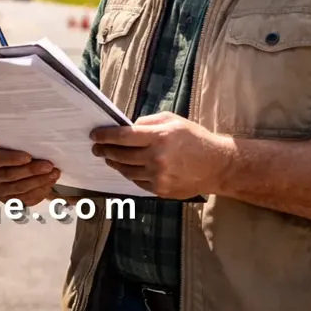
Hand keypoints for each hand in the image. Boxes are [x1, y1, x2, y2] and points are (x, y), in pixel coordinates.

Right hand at [0, 145, 61, 205]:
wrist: (11, 164)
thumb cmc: (13, 151)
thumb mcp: (12, 143)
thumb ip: (20, 144)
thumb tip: (39, 145)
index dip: (12, 158)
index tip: (28, 156)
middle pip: (11, 175)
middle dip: (32, 170)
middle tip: (47, 165)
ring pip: (20, 188)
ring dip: (40, 181)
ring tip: (53, 173)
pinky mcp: (10, 201)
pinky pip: (26, 199)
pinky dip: (40, 191)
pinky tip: (49, 182)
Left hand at [90, 112, 232, 198]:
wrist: (216, 165)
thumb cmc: (194, 138)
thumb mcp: (172, 120)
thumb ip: (147, 122)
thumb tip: (126, 128)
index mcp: (159, 137)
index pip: (123, 136)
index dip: (105, 136)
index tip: (94, 135)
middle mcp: (157, 158)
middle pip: (121, 155)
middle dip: (105, 150)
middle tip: (97, 148)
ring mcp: (158, 176)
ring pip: (126, 171)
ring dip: (114, 163)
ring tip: (108, 158)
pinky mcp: (161, 190)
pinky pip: (137, 182)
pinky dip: (129, 174)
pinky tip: (126, 168)